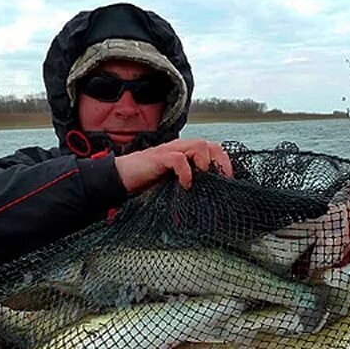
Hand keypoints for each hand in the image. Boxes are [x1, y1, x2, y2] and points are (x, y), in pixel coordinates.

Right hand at [115, 138, 232, 192]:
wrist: (120, 179)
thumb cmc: (147, 183)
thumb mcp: (173, 185)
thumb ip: (189, 187)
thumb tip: (208, 203)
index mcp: (186, 154)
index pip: (213, 150)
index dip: (224, 164)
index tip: (228, 182)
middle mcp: (180, 149)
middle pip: (210, 144)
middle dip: (220, 162)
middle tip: (221, 181)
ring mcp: (169, 151)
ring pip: (198, 145)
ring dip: (205, 163)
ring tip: (202, 179)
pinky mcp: (158, 158)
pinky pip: (178, 158)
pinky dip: (186, 172)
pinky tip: (185, 185)